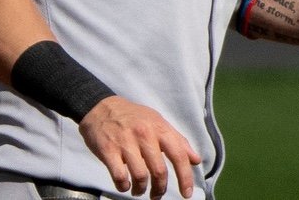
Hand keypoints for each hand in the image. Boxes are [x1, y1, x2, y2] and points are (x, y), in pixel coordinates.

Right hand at [78, 96, 202, 198]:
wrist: (101, 108)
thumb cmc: (134, 117)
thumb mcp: (158, 122)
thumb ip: (178, 141)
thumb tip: (196, 160)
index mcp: (159, 128)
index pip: (178, 155)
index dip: (185, 177)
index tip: (187, 194)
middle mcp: (144, 135)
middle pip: (159, 171)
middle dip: (160, 189)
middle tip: (157, 195)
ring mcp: (126, 143)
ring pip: (140, 176)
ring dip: (141, 190)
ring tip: (139, 190)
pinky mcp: (108, 151)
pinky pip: (120, 176)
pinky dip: (124, 186)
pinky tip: (125, 185)